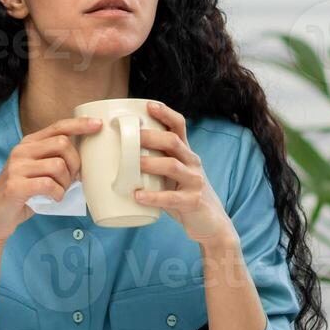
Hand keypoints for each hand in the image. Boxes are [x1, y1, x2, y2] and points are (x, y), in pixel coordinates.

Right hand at [0, 114, 103, 249]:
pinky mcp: (15, 186)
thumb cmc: (23, 195)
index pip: (58, 127)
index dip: (79, 125)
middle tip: (72, 180)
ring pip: (58, 166)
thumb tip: (86, 159)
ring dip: (66, 182)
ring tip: (59, 192)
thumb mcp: (37, 171)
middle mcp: (21, 151)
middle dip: (75, 163)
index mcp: (28, 144)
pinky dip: (58, 194)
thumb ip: (54, 159)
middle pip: (62, 144)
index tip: (98, 125)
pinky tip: (53, 199)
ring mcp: (16, 167)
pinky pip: (49, 185)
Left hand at [133, 101, 236, 247]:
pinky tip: (138, 196)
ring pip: (172, 166)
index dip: (165, 113)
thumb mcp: (174, 176)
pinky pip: (171, 198)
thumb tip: (117, 157)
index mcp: (186, 154)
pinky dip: (153, 197)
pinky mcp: (193, 202)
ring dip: (149, 163)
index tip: (147, 105)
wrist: (212, 224)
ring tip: (131, 165)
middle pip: (173, 141)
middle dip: (150, 136)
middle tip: (130, 136)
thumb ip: (156, 165)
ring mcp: (195, 181)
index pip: (179, 126)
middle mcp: (193, 163)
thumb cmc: (185, 196)